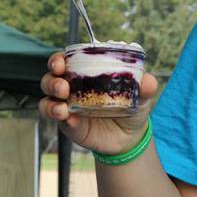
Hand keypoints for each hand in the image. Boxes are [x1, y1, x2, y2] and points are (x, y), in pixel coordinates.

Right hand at [39, 52, 159, 155]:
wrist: (129, 137)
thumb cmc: (132, 108)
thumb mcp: (140, 97)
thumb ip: (145, 88)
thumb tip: (149, 81)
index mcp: (87, 73)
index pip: (66, 60)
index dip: (58, 59)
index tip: (61, 61)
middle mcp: (73, 86)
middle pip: (51, 77)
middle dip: (52, 79)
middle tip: (63, 85)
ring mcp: (67, 105)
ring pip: (48, 96)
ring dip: (51, 98)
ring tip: (63, 104)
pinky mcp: (67, 122)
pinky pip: (53, 116)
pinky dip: (55, 114)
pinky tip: (66, 116)